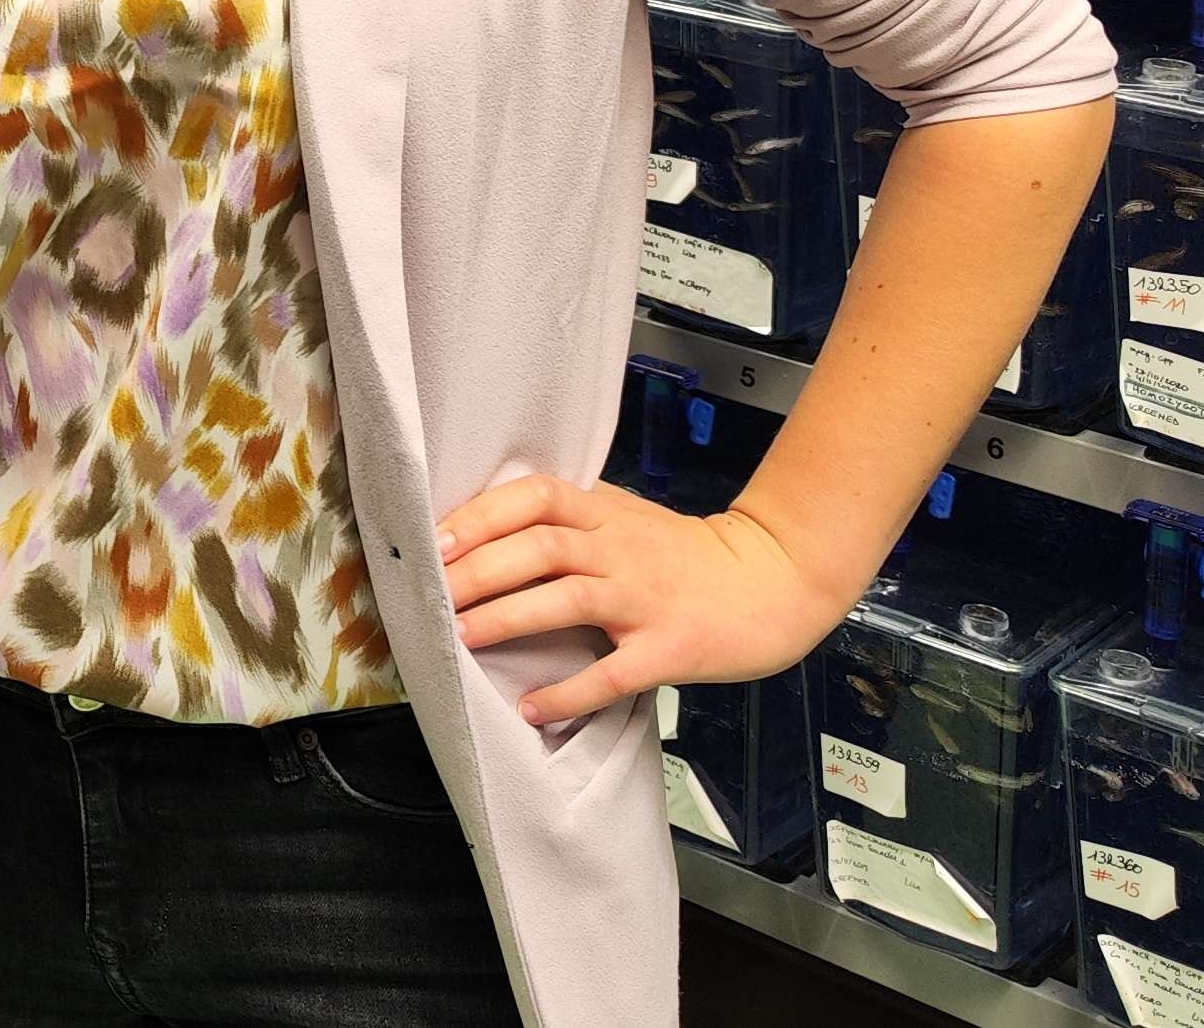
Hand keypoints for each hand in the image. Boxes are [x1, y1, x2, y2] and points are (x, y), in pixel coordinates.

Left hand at [438, 477, 850, 729]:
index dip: (483, 515)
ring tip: (459, 638)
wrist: (773, 582)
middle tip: (430, 594)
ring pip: (566, 599)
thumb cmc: (690, 556)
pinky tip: (533, 707)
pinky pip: (612, 672)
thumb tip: (495, 522)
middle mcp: (622, 550)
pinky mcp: (669, 648)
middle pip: (539, 547)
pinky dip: (569, 691)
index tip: (436, 538)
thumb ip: (574, 517)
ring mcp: (645, 600)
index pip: (536, 497)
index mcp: (607, 515)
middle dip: (477, 570)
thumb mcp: (630, 518)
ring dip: (506, 618)